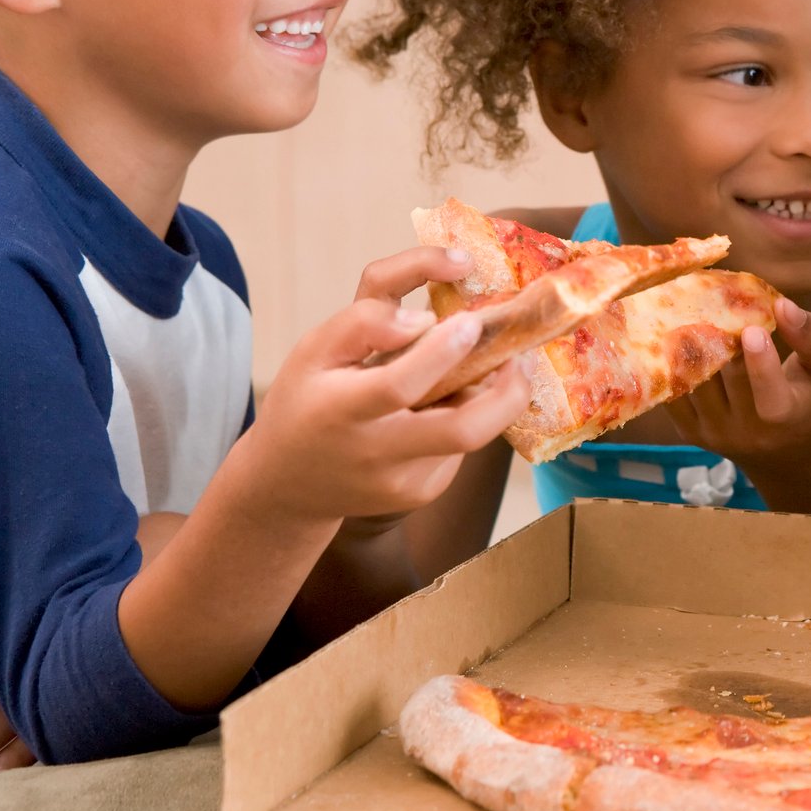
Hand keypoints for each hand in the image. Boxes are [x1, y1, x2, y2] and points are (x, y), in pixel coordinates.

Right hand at [229, 247, 529, 524]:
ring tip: (477, 369)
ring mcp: (404, 482)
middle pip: (462, 431)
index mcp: (341, 411)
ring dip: (489, 398)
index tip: (471, 321)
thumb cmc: (306, 400)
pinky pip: (460, 447)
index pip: (398, 385)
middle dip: (507, 393)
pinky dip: (463, 416)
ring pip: (471, 435)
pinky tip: (440, 406)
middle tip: (520, 355)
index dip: (441, 353)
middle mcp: (375, 454)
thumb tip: (424, 317)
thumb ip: (363, 323)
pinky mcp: (424, 492)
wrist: (289, 484)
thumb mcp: (314, 350)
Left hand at [664, 298, 810, 465]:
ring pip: (696, 379)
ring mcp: (715, 434)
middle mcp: (749, 434)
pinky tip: (681, 333)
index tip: (754, 329)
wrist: (789, 453)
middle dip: (723, 334)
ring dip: (694, 341)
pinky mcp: (691, 432)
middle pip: (728, 376)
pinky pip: (675, 391)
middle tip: (716, 296)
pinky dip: (676, 362)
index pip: (771, 395)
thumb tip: (782, 305)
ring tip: (694, 306)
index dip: (760, 363)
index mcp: (788, 418)